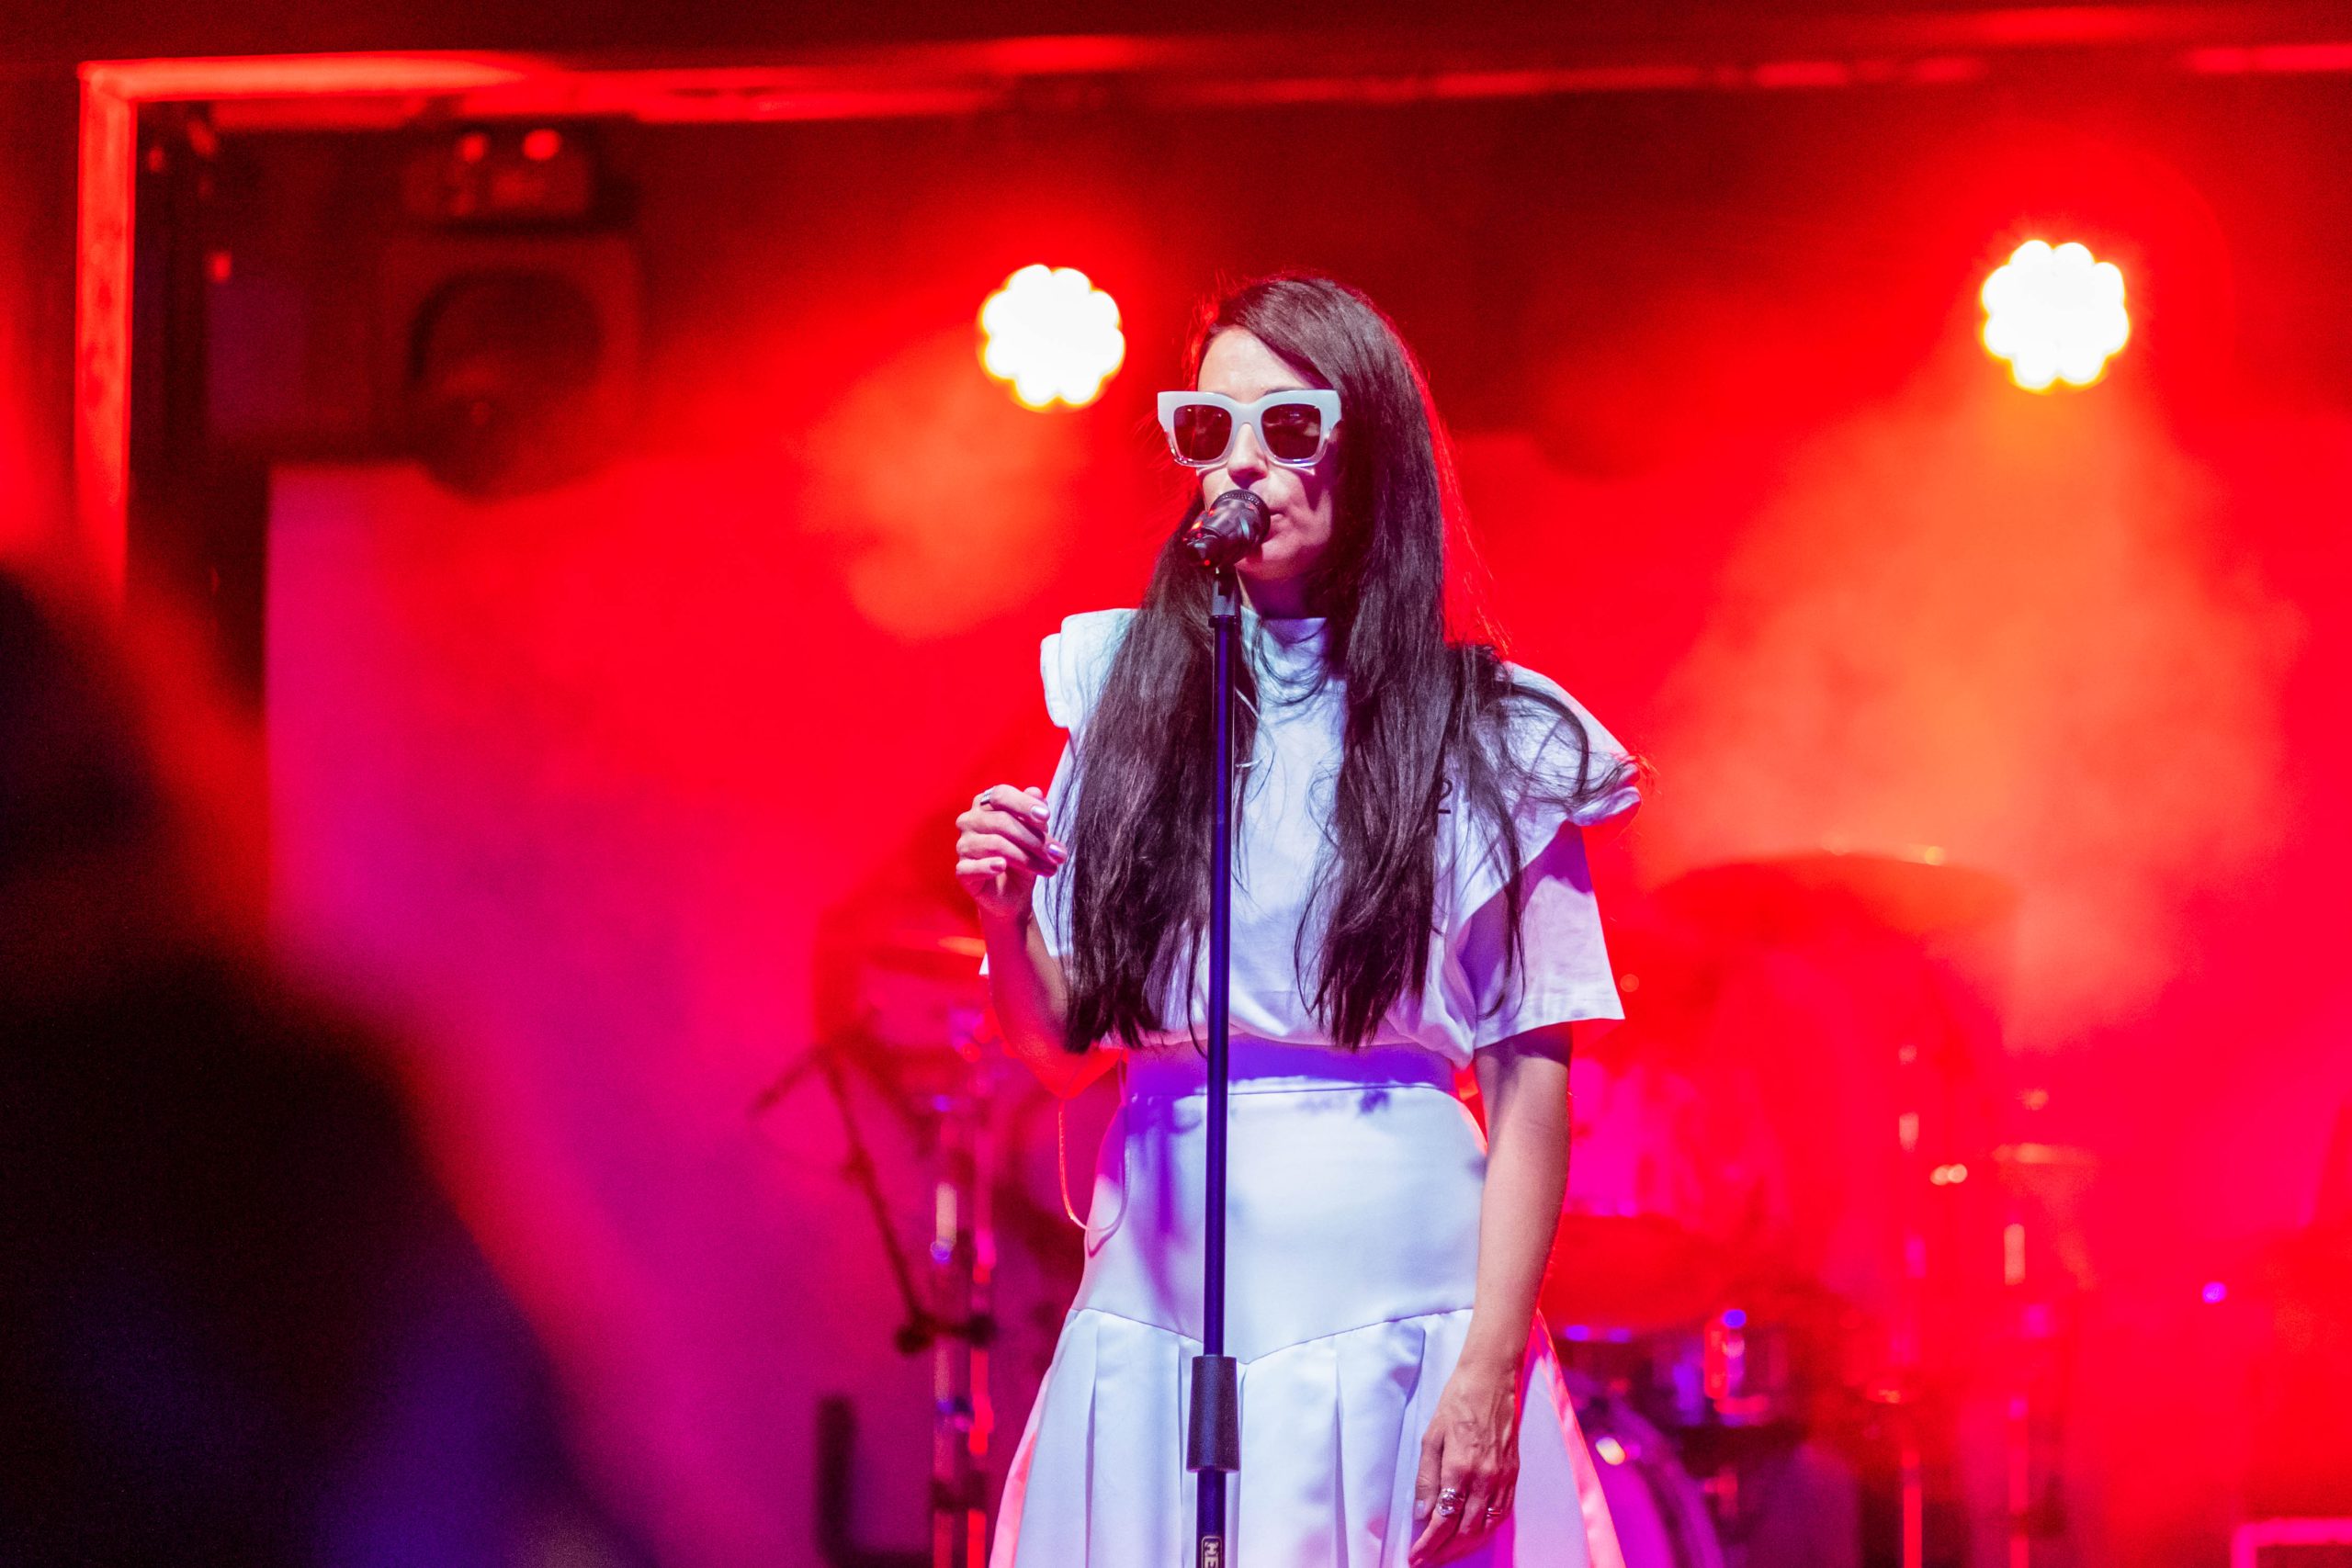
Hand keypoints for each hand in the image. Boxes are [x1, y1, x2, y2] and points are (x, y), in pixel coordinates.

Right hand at [955, 784, 1064, 921]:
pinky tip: (1002, 867)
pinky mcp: (962, 870)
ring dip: (1025, 858)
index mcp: (985, 804)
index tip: (1046, 817)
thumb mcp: (1036, 835)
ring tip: (1047, 868)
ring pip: (994, 844)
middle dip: (1034, 839)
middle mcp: (970, 820)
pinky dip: (988, 866)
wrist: (1014, 893)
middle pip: (1001, 822)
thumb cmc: (1024, 856)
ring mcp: (963, 845)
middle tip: (1058, 854)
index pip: (1001, 794)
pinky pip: (972, 866)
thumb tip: (1036, 792)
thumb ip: (1034, 815)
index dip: (1024, 804)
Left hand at [1409, 1357, 1520, 1564]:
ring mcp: (1502, 1478)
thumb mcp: (1431, 1436)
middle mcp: (1485, 1478)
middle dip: (1444, 1551)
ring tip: (1446, 1554)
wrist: (1492, 1379)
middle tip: (1426, 1561)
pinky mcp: (1513, 1475)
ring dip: (1465, 1547)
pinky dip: (1486, 1531)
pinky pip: (1500, 1514)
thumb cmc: (1457, 1402)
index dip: (1429, 1543)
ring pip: (1485, 1527)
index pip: (1443, 1519)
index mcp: (1460, 1468)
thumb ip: (1426, 1476)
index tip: (1416, 1556)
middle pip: (1465, 1531)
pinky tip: (1474, 1536)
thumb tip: (1422, 1512)